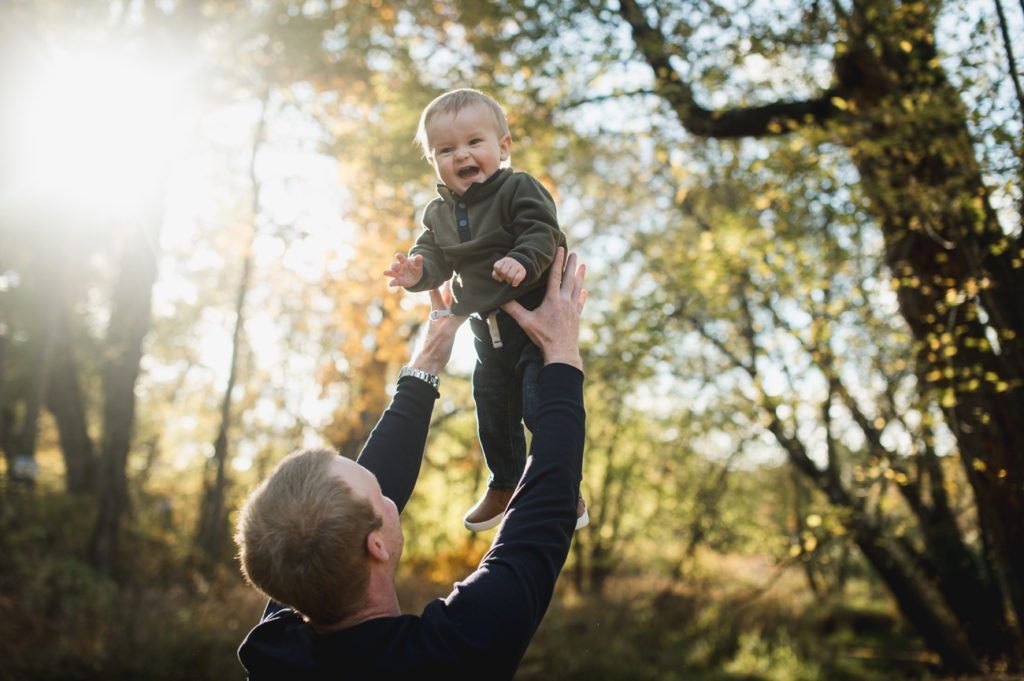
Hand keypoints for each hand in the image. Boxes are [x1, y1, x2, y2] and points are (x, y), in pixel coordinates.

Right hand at [383, 253, 423, 287]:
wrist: (415, 276)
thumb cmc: (415, 267)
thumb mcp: (418, 264)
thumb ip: (418, 261)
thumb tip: (419, 256)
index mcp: (403, 261)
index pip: (400, 257)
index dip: (398, 256)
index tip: (397, 256)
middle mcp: (398, 267)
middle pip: (394, 265)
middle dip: (393, 266)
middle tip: (393, 267)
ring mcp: (397, 274)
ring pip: (391, 273)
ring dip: (388, 272)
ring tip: (384, 272)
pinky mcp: (398, 281)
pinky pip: (394, 282)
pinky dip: (392, 283)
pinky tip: (390, 284)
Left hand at [409, 281, 466, 374]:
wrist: (429, 363)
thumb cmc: (435, 346)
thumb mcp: (448, 331)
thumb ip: (457, 317)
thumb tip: (469, 306)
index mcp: (437, 311)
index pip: (435, 291)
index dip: (436, 280)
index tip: (439, 268)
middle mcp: (439, 314)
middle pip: (444, 295)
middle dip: (447, 284)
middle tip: (453, 272)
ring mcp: (443, 322)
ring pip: (449, 304)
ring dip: (454, 295)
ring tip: (459, 285)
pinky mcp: (447, 330)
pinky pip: (454, 314)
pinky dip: (459, 308)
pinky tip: (463, 307)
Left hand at [492, 256, 525, 286]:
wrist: (521, 265)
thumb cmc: (508, 269)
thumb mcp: (501, 269)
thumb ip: (496, 274)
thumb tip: (500, 279)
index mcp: (504, 260)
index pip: (497, 267)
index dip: (497, 273)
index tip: (500, 275)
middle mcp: (510, 262)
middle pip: (503, 272)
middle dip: (503, 277)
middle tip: (505, 277)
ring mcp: (517, 266)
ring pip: (510, 276)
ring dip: (509, 280)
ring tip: (509, 280)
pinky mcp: (522, 272)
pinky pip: (517, 279)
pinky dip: (514, 283)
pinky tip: (514, 284)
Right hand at [501, 247, 586, 369]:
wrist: (561, 352)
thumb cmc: (543, 337)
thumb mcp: (525, 322)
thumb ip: (513, 309)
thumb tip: (499, 299)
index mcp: (552, 299)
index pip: (555, 276)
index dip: (558, 261)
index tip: (561, 249)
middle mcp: (564, 301)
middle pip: (569, 279)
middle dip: (572, 265)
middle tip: (575, 253)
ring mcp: (572, 309)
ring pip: (577, 288)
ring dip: (580, 276)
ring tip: (584, 266)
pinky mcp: (576, 318)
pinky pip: (580, 303)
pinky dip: (582, 296)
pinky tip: (585, 291)